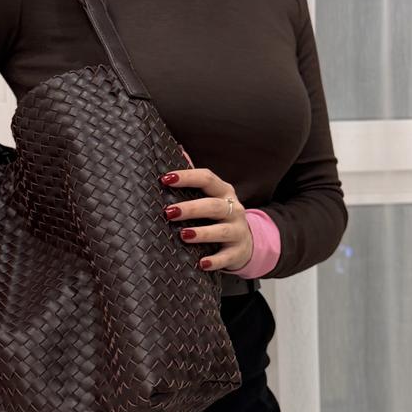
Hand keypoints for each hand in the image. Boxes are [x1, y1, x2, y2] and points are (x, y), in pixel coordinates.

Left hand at [159, 154, 252, 271]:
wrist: (247, 242)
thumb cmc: (220, 215)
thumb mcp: (211, 195)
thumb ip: (194, 176)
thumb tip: (177, 148)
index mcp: (223, 192)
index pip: (207, 178)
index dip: (187, 177)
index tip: (165, 178)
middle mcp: (233, 209)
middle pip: (214, 206)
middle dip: (191, 208)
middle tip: (169, 212)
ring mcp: (237, 231)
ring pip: (221, 231)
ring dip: (202, 233)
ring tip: (183, 235)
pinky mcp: (237, 252)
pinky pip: (226, 257)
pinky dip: (214, 261)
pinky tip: (201, 263)